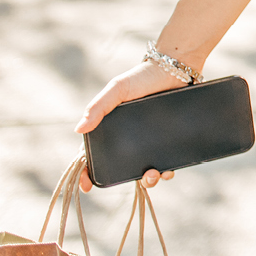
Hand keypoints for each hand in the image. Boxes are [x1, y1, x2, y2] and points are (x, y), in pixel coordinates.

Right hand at [75, 59, 186, 190]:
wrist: (176, 69)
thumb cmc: (141, 77)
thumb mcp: (117, 89)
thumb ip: (99, 106)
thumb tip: (78, 129)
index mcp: (111, 129)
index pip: (95, 155)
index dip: (87, 172)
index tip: (88, 186)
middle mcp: (129, 139)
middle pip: (122, 169)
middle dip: (126, 180)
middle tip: (140, 177)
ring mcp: (149, 141)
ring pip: (145, 170)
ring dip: (149, 179)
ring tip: (155, 173)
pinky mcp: (169, 141)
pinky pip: (166, 162)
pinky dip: (167, 171)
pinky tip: (169, 169)